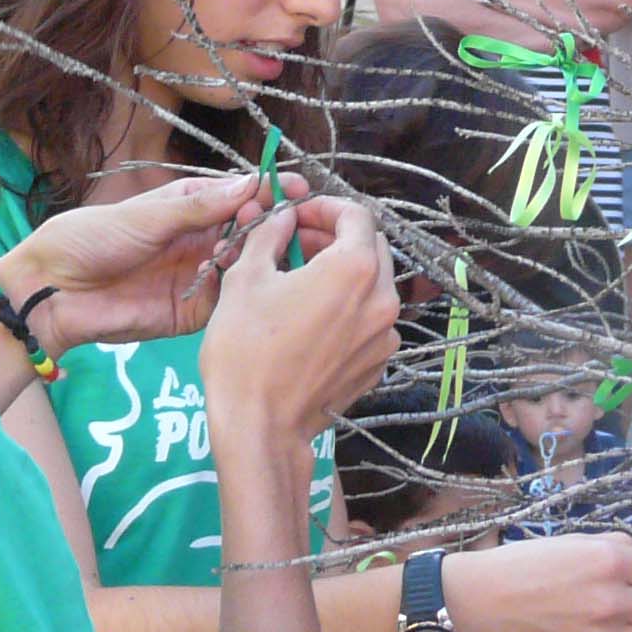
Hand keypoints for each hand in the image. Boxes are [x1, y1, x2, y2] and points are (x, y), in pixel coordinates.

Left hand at [6, 172, 280, 354]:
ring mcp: (201, 275)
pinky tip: (247, 281)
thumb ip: (199, 206)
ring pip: (247, 265)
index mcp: (190, 206)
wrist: (51, 292)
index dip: (270, 191)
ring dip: (261, 256)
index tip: (298, 189)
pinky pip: (230, 301)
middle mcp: (202, 239)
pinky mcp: (195, 310)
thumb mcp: (146, 216)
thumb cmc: (91, 239)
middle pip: (252, 230)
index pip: (241, 195)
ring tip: (270, 249)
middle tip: (290, 222)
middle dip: (275, 225)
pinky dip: (243, 291)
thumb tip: (251, 184)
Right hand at [197, 200, 401, 468]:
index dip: (325, 207)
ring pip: (374, 284)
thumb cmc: (246, 348)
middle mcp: (383, 298)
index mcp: (355, 269)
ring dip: (344, 272)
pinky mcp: (379, 362)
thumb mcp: (246, 278)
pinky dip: (349, 308)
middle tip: (297, 242)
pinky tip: (313, 319)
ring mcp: (386, 334)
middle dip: (336, 236)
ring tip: (301, 280)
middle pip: (371, 247)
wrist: (260, 425)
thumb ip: (269, 235)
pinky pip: (371, 320)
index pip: (357, 215)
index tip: (297, 214)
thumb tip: (283, 215)